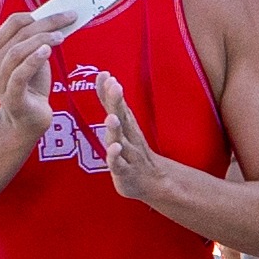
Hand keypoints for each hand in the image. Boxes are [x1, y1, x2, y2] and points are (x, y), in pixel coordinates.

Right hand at [0, 11, 73, 135]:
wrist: (27, 122)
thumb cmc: (32, 87)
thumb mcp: (34, 59)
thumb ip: (38, 41)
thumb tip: (59, 19)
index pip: (13, 23)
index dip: (38, 14)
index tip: (63, 13)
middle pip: (18, 35)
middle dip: (45, 24)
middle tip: (68, 19)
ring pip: (16, 52)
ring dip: (40, 40)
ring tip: (60, 36)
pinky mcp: (11, 98)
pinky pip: (18, 75)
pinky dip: (33, 60)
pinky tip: (47, 51)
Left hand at [97, 72, 163, 201]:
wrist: (153, 182)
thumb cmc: (132, 152)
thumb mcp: (124, 126)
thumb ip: (112, 104)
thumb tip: (106, 78)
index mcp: (127, 126)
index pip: (117, 105)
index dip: (109, 91)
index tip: (105, 75)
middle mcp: (128, 137)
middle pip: (122, 118)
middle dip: (117, 102)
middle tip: (115, 86)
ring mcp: (128, 155)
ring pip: (120, 140)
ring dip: (116, 129)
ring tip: (111, 118)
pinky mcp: (125, 172)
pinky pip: (119, 164)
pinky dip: (115, 157)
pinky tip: (114, 149)